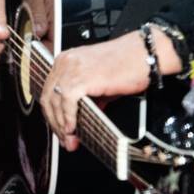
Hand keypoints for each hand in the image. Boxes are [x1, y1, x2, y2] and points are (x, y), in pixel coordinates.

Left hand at [39, 31, 165, 151]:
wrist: (145, 53)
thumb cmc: (129, 63)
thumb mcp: (101, 82)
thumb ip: (88, 98)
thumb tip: (81, 116)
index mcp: (67, 60)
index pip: (50, 91)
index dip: (53, 114)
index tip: (61, 129)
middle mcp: (65, 62)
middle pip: (48, 98)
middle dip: (55, 123)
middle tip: (65, 140)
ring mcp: (71, 69)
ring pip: (54, 103)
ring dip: (61, 125)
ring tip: (71, 140)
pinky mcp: (81, 78)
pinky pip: (66, 103)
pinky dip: (68, 118)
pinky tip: (73, 129)